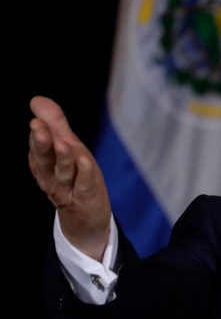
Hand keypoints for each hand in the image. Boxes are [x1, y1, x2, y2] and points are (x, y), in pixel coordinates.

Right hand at [28, 96, 111, 260]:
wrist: (86, 219)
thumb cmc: (75, 178)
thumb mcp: (66, 149)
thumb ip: (54, 125)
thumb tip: (37, 100)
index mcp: (44, 164)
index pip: (38, 148)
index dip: (37, 135)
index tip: (36, 121)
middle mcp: (52, 177)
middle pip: (44, 161)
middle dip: (41, 144)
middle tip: (38, 128)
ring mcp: (68, 189)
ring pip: (63, 173)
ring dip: (63, 158)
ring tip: (63, 142)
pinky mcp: (85, 198)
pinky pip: (84, 185)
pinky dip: (84, 174)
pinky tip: (86, 161)